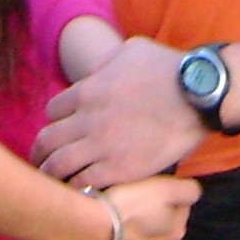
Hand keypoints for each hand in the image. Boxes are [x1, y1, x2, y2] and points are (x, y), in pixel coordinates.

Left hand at [34, 37, 201, 185]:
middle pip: (46, 140)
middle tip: (42, 161)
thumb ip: (106, 63)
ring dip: (52, 174)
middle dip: (40, 152)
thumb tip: (95, 71)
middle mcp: (88, 119)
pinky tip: (83, 189)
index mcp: (88, 90)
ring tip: (55, 182)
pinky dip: (78, 187)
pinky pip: (84, 182)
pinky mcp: (119, 168)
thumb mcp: (131, 50)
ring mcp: (102, 146)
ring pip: (58, 165)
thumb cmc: (170, 69)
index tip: (62, 131)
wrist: (199, 96)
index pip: (52, 111)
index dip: (56, 122)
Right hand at [82, 174, 199, 239]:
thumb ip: (187, 191)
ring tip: (135, 236)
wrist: (90, 230)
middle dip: (161, 224)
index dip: (169, 199)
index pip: (182, 209)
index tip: (153, 193)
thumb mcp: (162, 187)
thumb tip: (195, 194)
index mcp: (177, 227)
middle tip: (139, 212)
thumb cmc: (125, 205)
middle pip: (171, 234)